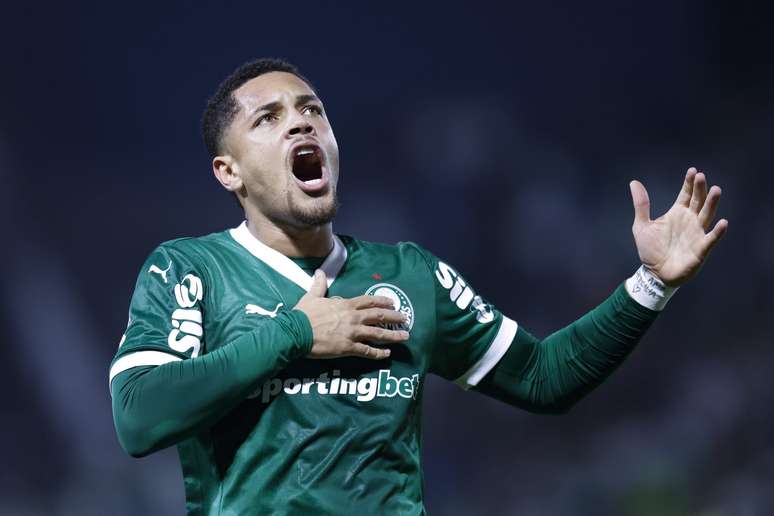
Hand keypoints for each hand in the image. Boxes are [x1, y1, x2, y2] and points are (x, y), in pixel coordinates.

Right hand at [293, 270, 409, 359]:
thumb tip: (319, 272)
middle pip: (378, 316)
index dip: (382, 301)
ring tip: (405, 337)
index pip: (368, 301)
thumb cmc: (303, 315)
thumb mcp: (311, 296)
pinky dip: (378, 353)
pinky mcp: (348, 347)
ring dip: (393, 335)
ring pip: (377, 334)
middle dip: (394, 317)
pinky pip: (367, 351)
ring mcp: (352, 333)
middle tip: (405, 318)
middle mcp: (352, 318)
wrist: (296, 332)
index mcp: (345, 305)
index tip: (393, 302)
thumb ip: (319, 285)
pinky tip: (387, 354)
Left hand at [629, 167, 727, 286]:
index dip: (689, 183)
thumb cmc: (650, 250)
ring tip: (715, 190)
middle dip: (700, 189)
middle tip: (701, 177)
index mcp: (677, 213)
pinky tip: (723, 223)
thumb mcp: (641, 226)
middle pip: (698, 201)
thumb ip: (641, 205)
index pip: (686, 195)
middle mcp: (689, 221)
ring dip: (712, 203)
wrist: (654, 274)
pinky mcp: (700, 249)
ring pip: (707, 216)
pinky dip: (717, 232)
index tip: (693, 171)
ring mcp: (696, 234)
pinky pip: (711, 239)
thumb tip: (634, 182)